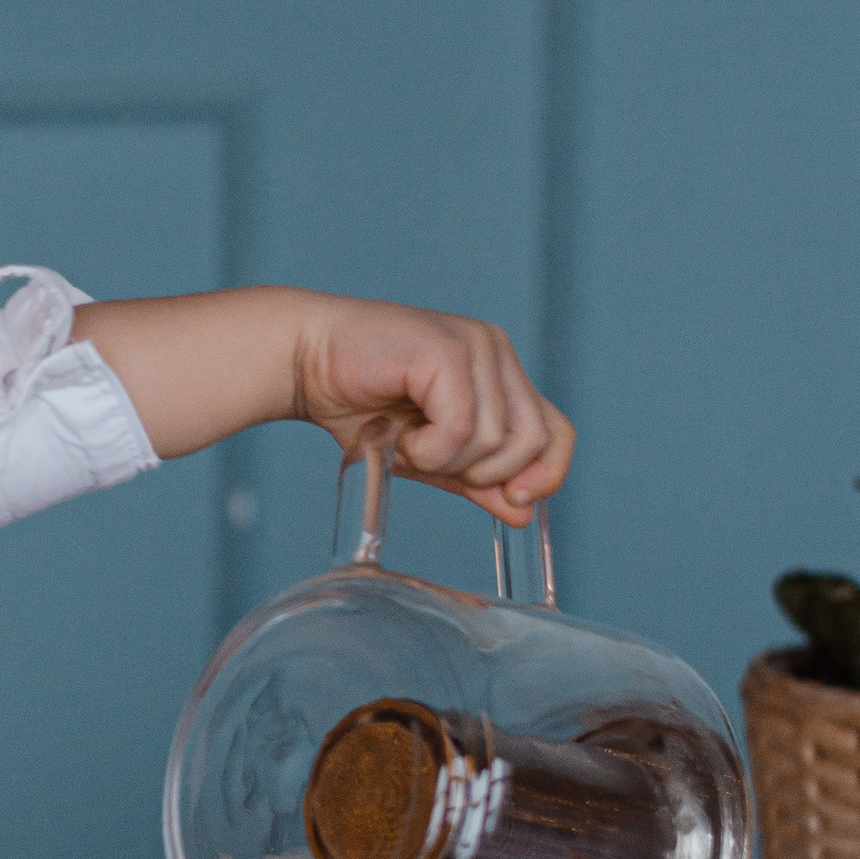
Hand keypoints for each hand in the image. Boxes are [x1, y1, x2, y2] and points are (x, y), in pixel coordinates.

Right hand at [75, 286, 571, 524]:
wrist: (302, 364)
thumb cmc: (361, 404)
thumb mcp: (430, 456)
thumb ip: (479, 480)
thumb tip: (524, 512)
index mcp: (500, 371)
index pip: (557, 430)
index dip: (547, 473)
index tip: (516, 502)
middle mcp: (495, 350)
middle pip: (533, 440)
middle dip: (483, 473)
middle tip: (430, 463)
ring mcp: (475, 345)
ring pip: (496, 440)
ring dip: (445, 462)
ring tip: (406, 445)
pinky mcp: (447, 350)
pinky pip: (463, 428)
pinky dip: (429, 450)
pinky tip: (399, 437)